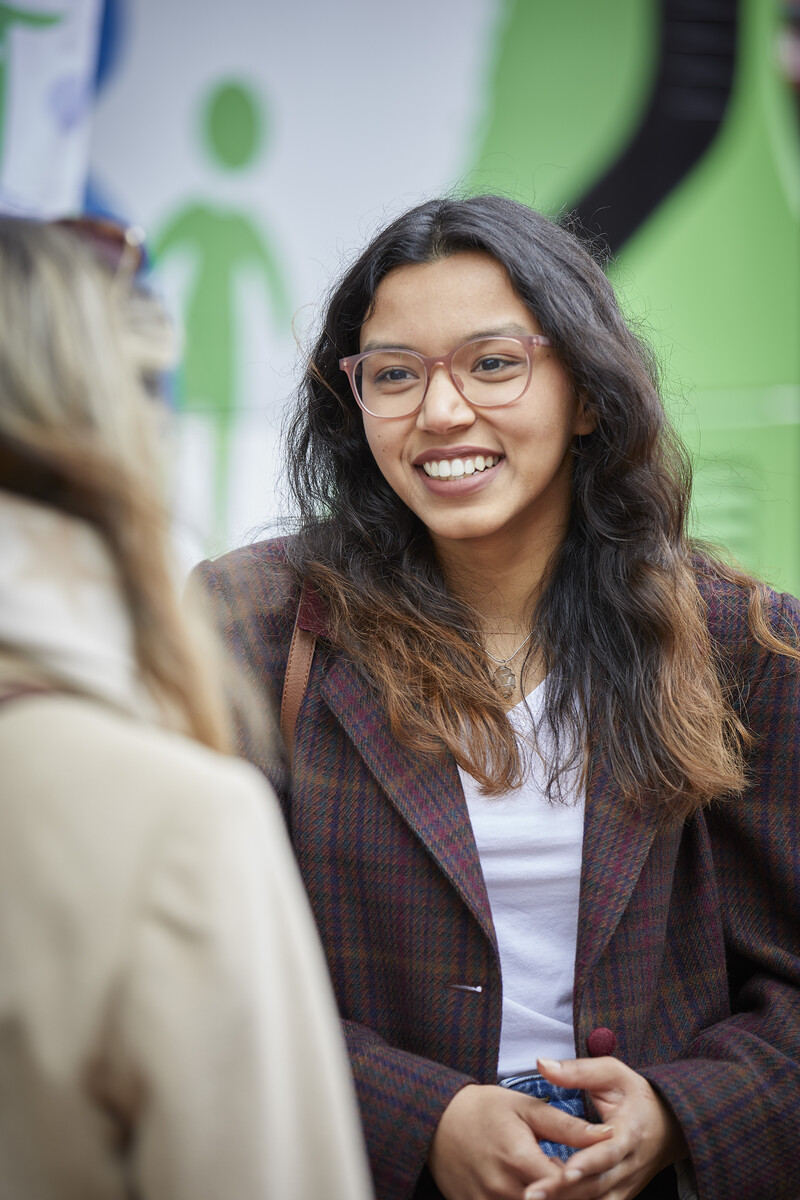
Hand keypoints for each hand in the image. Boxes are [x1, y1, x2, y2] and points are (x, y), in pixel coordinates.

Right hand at [428, 1082, 613, 1199]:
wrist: (435, 1121)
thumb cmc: (484, 1110)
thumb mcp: (525, 1108)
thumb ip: (566, 1126)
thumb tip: (606, 1134)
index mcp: (519, 1158)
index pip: (565, 1186)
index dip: (584, 1183)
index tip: (594, 1173)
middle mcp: (503, 1188)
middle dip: (571, 1196)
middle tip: (580, 1182)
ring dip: (548, 1199)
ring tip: (554, 1184)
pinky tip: (534, 1192)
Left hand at [522, 1058, 687, 1199]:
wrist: (668, 1123)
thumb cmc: (634, 1095)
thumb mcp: (611, 1074)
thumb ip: (577, 1071)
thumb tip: (542, 1064)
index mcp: (631, 1132)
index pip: (609, 1151)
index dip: (588, 1162)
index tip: (565, 1170)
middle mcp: (630, 1164)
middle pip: (598, 1183)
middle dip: (565, 1190)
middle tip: (533, 1193)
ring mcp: (626, 1183)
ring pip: (597, 1199)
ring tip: (537, 1199)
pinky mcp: (620, 1194)